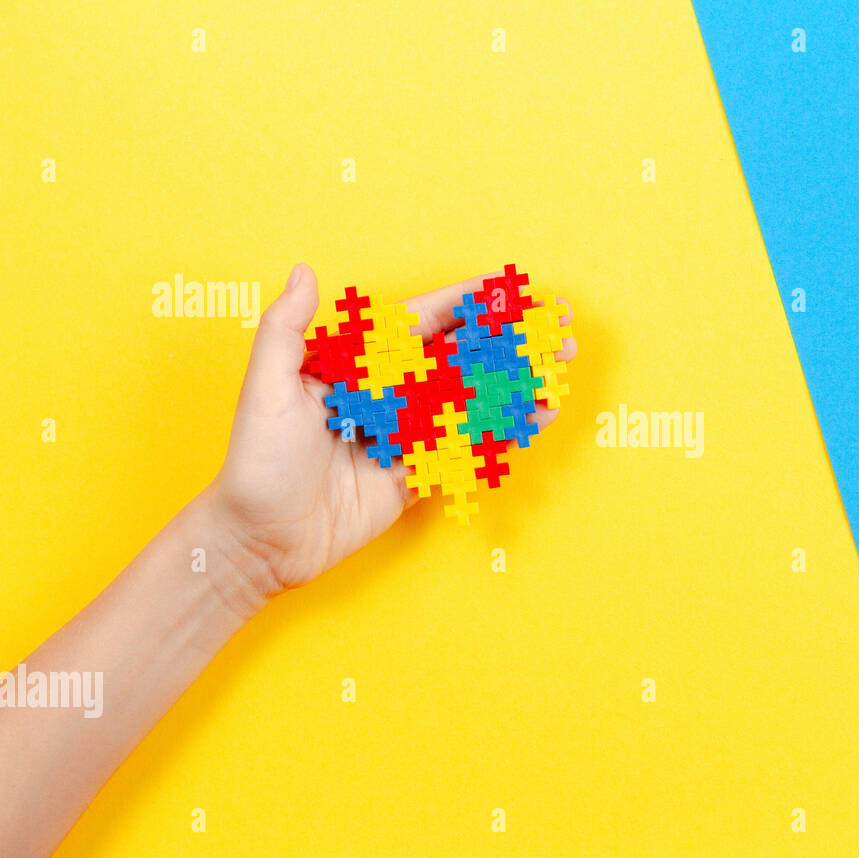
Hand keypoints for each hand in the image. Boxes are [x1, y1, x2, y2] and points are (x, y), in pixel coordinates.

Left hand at [208, 264, 575, 594]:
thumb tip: (306, 271)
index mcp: (355, 367)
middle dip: (508, 344)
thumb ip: (286, 329)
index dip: (464, 305)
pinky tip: (535, 420)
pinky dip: (502, 435)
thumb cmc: (256, 460)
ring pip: (471, 404)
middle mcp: (386, 397)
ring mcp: (405, 437)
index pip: (419, 325)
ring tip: (557, 374)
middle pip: (458, 361)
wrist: (259, 540)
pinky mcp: (414, 477)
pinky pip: (465, 451)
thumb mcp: (266, 388)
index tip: (507, 290)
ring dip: (515, 388)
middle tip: (555, 331)